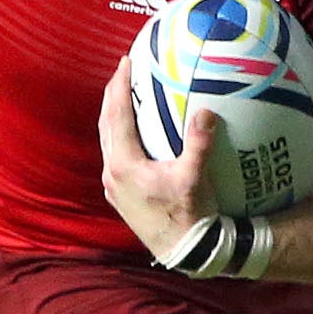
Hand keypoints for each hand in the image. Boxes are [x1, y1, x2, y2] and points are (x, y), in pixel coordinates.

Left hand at [98, 56, 216, 258]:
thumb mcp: (195, 177)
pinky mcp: (119, 195)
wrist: (184, 251)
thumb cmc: (190, 215)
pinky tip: (131, 132)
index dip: (120, 86)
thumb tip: (206, 111)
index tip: (125, 62)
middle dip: (113, 94)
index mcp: (124, 165)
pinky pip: (113, 155)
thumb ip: (199, 144)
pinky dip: (118, 136)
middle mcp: (112, 173)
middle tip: (123, 70)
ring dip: (113, 115)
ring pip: (106, 140)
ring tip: (123, 94)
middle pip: (106, 124)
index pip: (117, 116)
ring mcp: (113, 186)